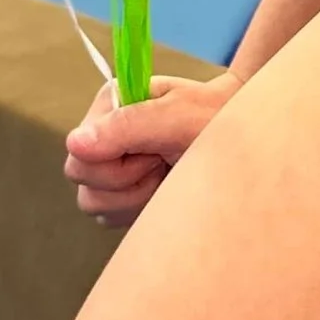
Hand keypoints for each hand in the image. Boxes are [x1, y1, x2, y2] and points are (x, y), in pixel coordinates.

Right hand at [62, 70, 237, 227]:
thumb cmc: (218, 118)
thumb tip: (75, 143)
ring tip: (166, 173)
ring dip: (136, 197)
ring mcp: (111, 161)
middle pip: (85, 183)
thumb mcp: (179, 117)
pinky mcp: (122, 189)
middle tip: (164, 162)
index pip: (80, 153)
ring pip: (96, 204)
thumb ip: (128, 126)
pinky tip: (163, 188)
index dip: (117, 164)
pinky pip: (111, 216)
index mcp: (112, 104)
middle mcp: (105, 131)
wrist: (245, 138)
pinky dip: (140, 209)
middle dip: (129, 182)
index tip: (156, 152)